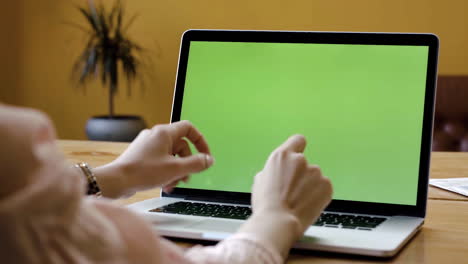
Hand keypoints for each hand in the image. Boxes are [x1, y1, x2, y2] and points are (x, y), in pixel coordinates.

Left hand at [95, 121, 213, 197]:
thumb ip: (196, 164)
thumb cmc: (142, 172)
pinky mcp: (142, 156)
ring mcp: (148, 146)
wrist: (116, 181)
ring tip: (173, 184)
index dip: (200, 142)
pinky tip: (164, 185)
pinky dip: (166, 172)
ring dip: (176, 171)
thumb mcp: (175, 169)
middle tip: (186, 177)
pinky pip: (161, 161)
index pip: (189, 128)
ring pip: (171, 156)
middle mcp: (155, 136)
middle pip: (181, 146)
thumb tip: (209, 160)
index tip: (204, 156)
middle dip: (186, 163)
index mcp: (164, 133)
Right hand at [252, 135, 332, 236]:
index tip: (297, 155)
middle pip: (304, 163)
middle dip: (301, 175)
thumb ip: (273, 172)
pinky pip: (323, 187)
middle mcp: (300, 160)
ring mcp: (315, 172)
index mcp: (282, 156)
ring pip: (314, 177)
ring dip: (310, 186)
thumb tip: (277, 175)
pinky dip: (319, 195)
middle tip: (292, 192)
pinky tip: (308, 205)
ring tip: (299, 201)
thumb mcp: (260, 181)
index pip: (298, 140)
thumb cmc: (266, 204)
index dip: (298, 148)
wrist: (278, 221)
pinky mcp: (327, 185)